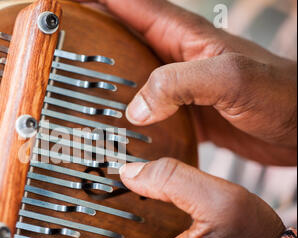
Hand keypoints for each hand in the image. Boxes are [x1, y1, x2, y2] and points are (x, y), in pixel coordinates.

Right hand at [76, 0, 296, 165]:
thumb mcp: (231, 77)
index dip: (97, 0)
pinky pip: (145, 108)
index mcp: (183, 36)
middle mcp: (176, 57)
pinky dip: (124, 114)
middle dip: (89, 35)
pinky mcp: (182, 112)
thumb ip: (180, 83)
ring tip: (73, 90)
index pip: (130, 5)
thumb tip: (135, 108)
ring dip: (102, 79)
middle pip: (122, 37)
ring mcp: (178, 85)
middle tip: (59, 44)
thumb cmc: (282, 95)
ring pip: (129, 75)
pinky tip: (113, 128)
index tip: (62, 0)